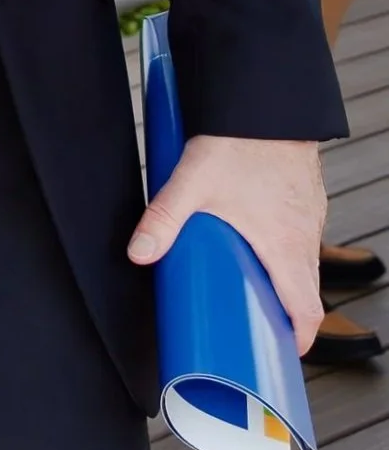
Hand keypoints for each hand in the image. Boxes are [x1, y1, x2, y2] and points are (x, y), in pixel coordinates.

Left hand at [128, 133, 325, 353]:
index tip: (285, 349)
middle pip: (306, 287)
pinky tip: (262, 229)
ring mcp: (311, 213)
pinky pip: (304, 228)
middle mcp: (306, 235)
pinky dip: (289, 241)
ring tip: (255, 276)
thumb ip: (163, 220)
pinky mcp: (307, 192)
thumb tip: (139, 255)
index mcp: (286, 247)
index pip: (307, 310)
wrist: (267, 100)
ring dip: (287, 273)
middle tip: (260, 317)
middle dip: (287, 308)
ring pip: (306, 256)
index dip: (300, 337)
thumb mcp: (192, 184)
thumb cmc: (239, 142)